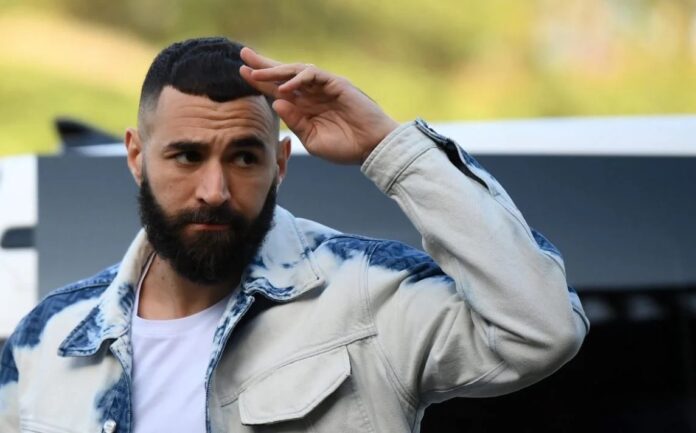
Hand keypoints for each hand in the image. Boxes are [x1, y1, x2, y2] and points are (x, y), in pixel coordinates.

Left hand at [239, 47, 398, 164]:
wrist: (371, 149)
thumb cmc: (345, 147)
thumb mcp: (312, 139)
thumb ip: (295, 122)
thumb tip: (276, 102)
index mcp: (306, 108)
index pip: (279, 90)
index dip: (261, 82)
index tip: (242, 74)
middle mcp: (313, 94)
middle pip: (284, 75)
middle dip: (264, 65)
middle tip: (243, 56)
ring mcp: (325, 87)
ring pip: (296, 71)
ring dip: (276, 71)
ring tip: (257, 73)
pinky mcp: (337, 84)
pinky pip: (313, 76)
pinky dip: (298, 79)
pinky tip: (284, 88)